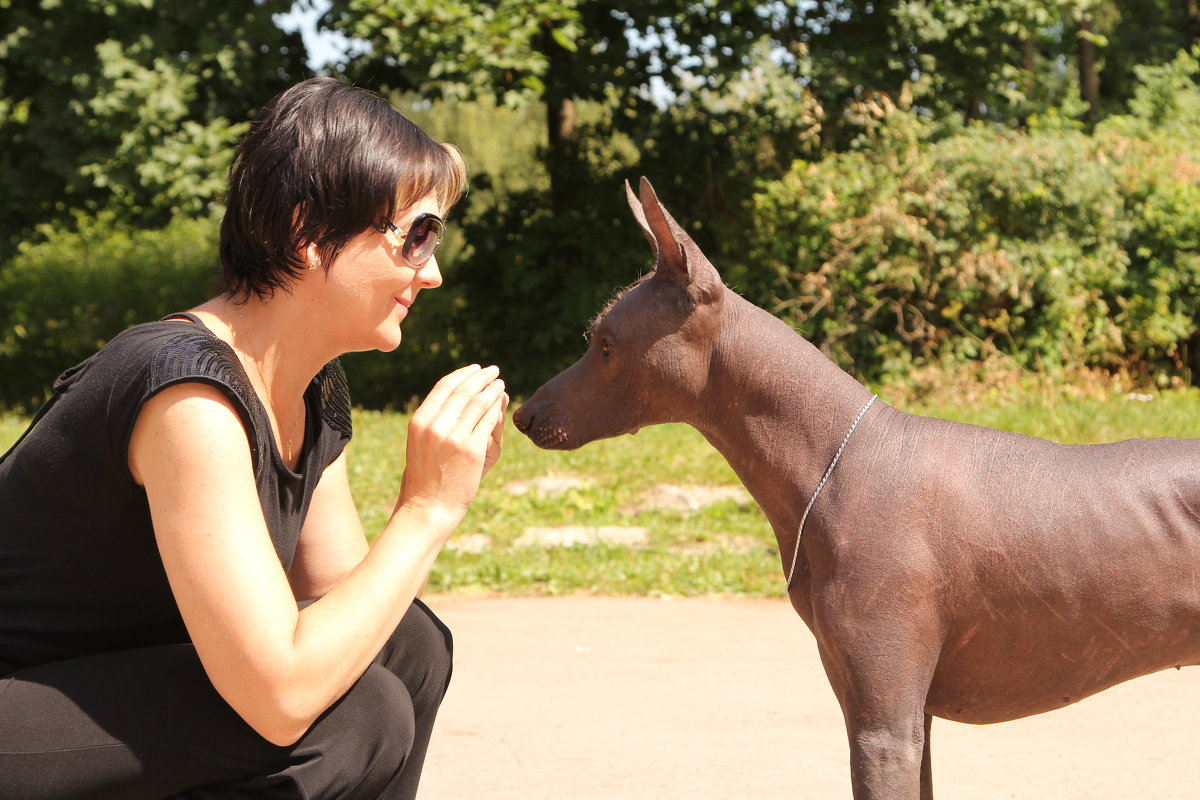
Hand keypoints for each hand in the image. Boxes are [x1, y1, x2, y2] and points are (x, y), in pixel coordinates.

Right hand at [397, 365, 505, 523]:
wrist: (429, 505)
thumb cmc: (426, 476)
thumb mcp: (421, 443)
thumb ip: (436, 420)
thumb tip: (459, 396)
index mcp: (419, 421)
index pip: (444, 387)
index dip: (462, 375)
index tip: (475, 369)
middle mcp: (435, 426)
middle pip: (463, 391)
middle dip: (481, 377)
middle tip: (493, 370)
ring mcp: (454, 437)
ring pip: (478, 403)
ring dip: (492, 390)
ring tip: (500, 383)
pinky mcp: (472, 450)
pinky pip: (488, 421)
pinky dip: (496, 408)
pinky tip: (501, 402)